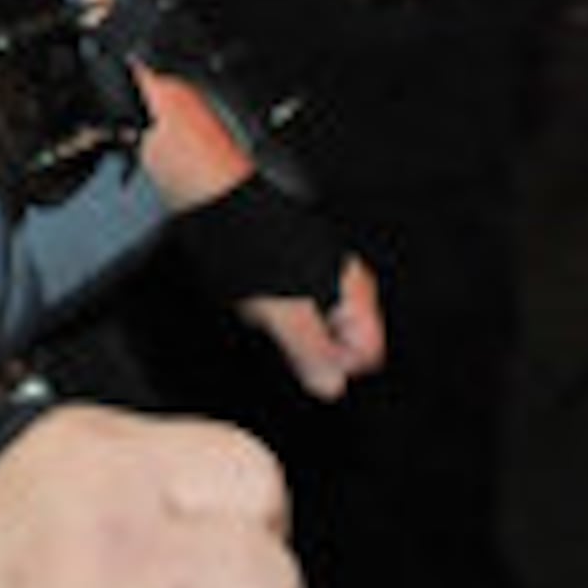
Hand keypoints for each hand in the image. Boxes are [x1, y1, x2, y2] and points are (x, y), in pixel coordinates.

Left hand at [242, 255, 384, 400]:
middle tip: (276, 321)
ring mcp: (320, 272)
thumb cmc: (254, 245)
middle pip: (337, 342)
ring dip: (283, 324)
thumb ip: (312, 351)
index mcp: (353, 291)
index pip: (367, 355)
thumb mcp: (285, 312)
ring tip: (260, 300)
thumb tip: (331, 388)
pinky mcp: (295, 266)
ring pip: (309, 324)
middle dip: (304, 343)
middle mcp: (345, 281)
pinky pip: (286, 306)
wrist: (221, 199)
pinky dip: (268, 307)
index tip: (301, 355)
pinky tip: (250, 289)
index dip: (335, 365)